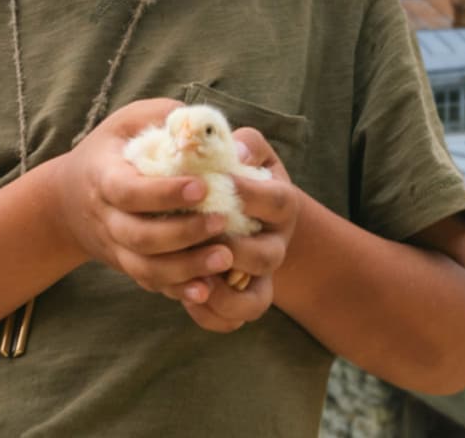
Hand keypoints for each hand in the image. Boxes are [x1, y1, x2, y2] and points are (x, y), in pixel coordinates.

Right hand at [52, 99, 235, 299]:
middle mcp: (105, 217)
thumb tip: (205, 124)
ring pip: (147, 267)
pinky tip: (208, 288)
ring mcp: (115, 247)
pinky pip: (151, 283)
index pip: (129, 191)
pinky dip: (178, 289)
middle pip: (140, 236)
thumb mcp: (128, 122)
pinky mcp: (127, 266)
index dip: (164, 193)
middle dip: (183, 233)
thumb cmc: (112, 150)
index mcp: (103, 177)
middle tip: (223, 221)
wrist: (68, 199)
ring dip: (187, 266)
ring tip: (226, 257)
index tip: (203, 187)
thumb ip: (163, 117)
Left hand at [177, 126, 301, 332]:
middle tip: (203, 235)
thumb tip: (235, 152)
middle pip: (267, 257)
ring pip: (254, 301)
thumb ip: (244, 145)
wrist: (239, 210)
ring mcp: (256, 276)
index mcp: (279, 204)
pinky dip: (209, 315)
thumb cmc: (237, 172)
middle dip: (234, 249)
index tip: (219, 183)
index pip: (278, 201)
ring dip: (223, 294)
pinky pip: (229, 320)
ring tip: (194, 278)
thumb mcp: (247, 152)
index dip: (250, 195)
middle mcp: (273, 244)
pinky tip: (185, 295)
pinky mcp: (236, 298)